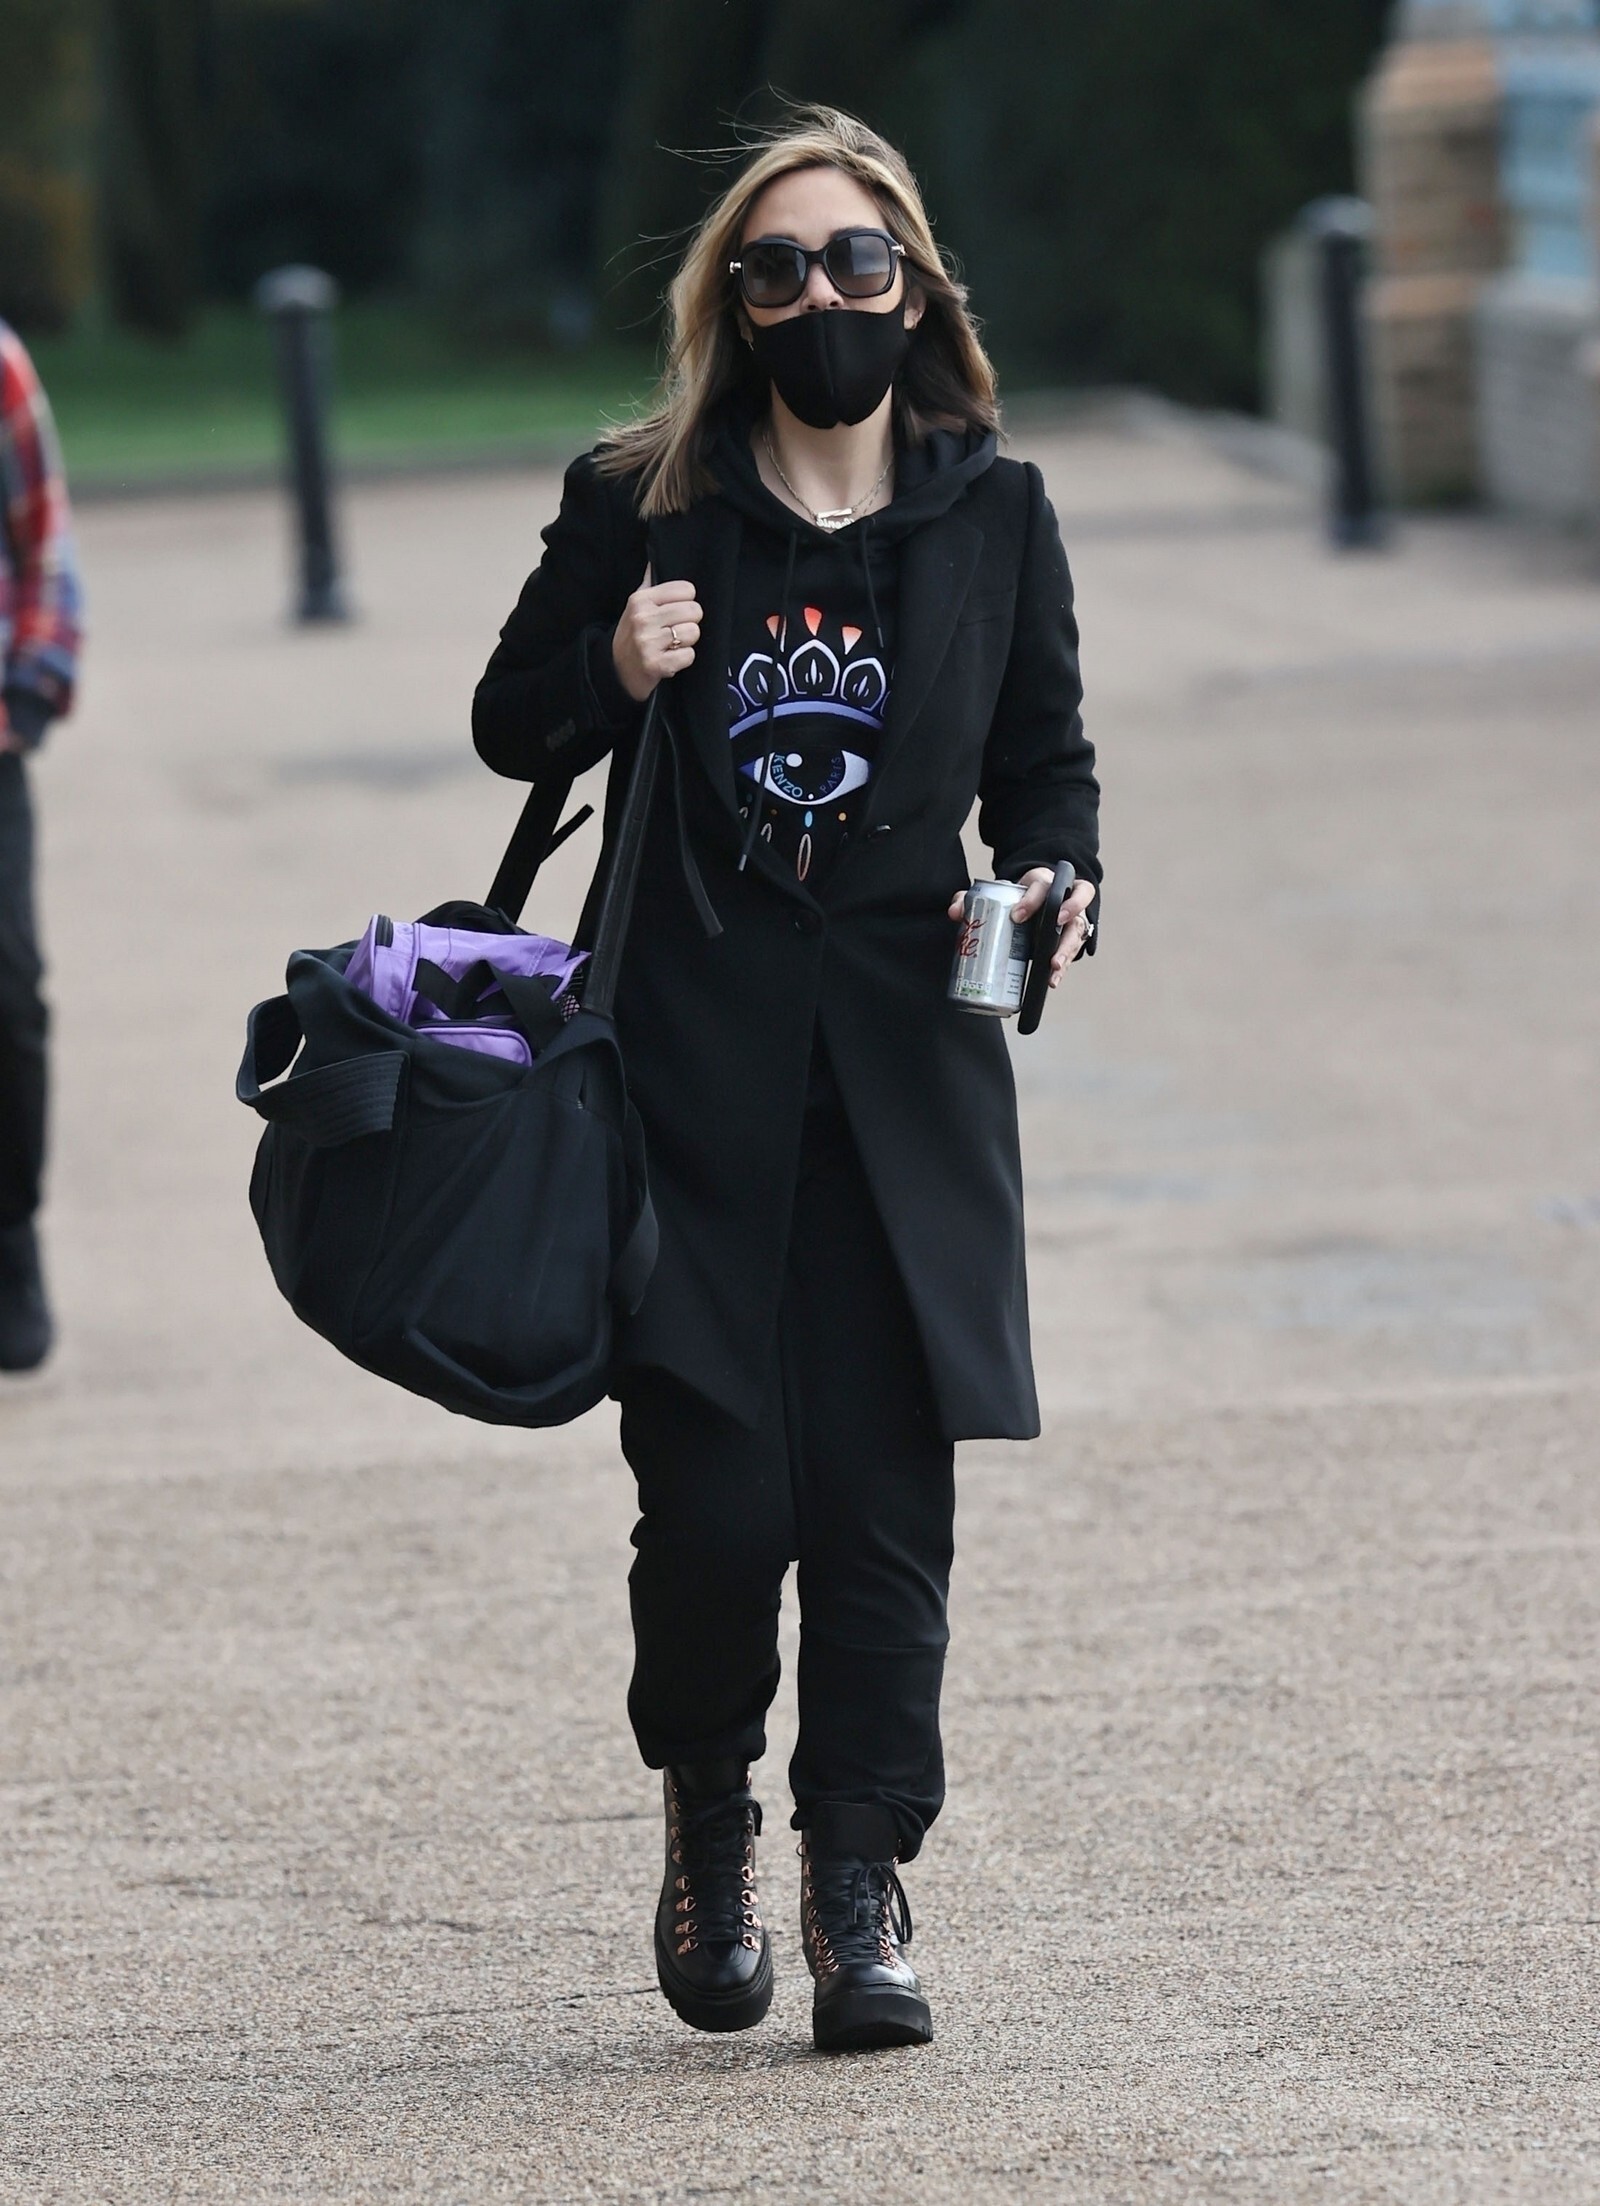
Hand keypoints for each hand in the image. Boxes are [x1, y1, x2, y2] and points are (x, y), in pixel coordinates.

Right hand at [611, 564, 702, 702]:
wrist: (616, 671)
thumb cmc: (632, 635)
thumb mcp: (634, 607)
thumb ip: (649, 585)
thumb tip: (653, 561)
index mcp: (641, 600)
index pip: (687, 589)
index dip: (687, 602)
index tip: (677, 612)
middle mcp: (643, 618)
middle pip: (694, 611)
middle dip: (689, 623)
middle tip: (676, 631)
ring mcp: (648, 642)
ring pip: (693, 633)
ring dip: (687, 642)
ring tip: (672, 645)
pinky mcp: (656, 664)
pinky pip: (689, 655)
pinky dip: (683, 659)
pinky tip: (670, 658)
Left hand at [945, 867, 1095, 989]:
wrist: (1035, 903)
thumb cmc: (1017, 898)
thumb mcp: (996, 894)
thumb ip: (971, 899)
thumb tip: (955, 912)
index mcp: (1044, 882)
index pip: (1044, 884)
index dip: (1033, 900)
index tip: (1016, 917)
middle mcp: (1065, 896)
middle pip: (1074, 902)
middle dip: (1064, 917)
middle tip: (1049, 932)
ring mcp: (1074, 916)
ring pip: (1078, 928)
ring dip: (1068, 948)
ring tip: (1054, 967)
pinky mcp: (1073, 936)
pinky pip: (1074, 949)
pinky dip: (1065, 967)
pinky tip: (1052, 981)